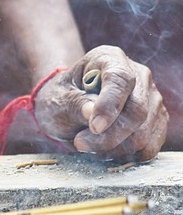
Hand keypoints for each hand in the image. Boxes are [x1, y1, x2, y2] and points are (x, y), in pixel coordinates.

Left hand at [34, 45, 167, 161]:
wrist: (69, 108)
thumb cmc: (63, 98)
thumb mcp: (58, 98)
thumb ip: (75, 103)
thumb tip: (91, 113)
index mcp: (111, 58)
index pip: (120, 79)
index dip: (109, 105)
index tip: (94, 127)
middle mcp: (138, 76)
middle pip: (136, 111)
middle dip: (108, 136)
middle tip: (79, 143)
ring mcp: (151, 100)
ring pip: (143, 134)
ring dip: (113, 148)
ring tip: (87, 144)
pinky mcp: (156, 124)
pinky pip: (148, 149)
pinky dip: (125, 156)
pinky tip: (104, 149)